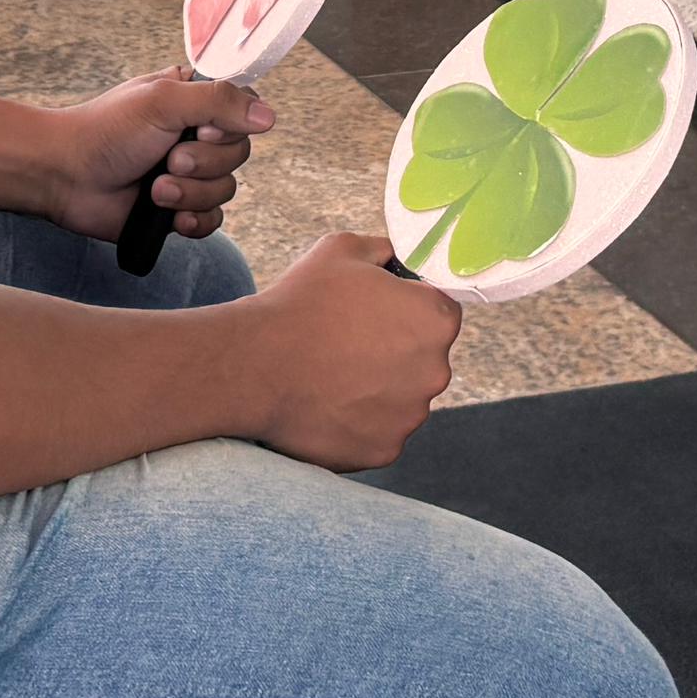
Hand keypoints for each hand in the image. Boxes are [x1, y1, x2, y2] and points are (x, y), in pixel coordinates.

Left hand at [47, 70, 266, 241]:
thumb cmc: (105, 130)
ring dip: (191, 193)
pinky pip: (212, 221)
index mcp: (194, 99)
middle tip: (168, 158)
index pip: (244, 109)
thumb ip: (219, 101)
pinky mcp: (177, 209)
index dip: (230, 126)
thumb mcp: (163, 100)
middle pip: (239, 154)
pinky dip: (194, 221)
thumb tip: (268, 116)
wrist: (66, 177)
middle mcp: (195, 135)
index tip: (202, 129)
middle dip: (204, 164)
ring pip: (226, 190)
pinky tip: (171, 218)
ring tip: (155, 189)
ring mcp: (188, 174)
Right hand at [242, 232, 461, 469]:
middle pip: (424, 357)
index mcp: (436, 319)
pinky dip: (360, 419)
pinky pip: (380, 430)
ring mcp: (411, 416)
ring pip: (402, 396)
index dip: (408, 307)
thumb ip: (385, 250)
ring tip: (332, 372)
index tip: (376, 311)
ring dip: (378, 386)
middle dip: (395, 349)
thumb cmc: (301, 302)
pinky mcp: (385, 449)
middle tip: (348, 341)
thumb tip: (396, 260)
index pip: (440, 310)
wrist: (256, 366)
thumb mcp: (343, 249)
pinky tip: (328, 401)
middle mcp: (436, 371)